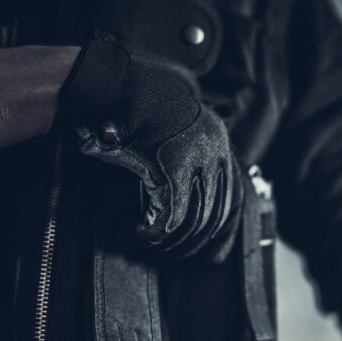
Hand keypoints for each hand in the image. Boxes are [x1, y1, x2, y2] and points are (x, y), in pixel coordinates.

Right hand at [59, 38, 241, 259]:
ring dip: (169, 243)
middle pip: (215, 215)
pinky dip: (152, 233)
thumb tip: (200, 219)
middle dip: (193, 244)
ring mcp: (195, 159)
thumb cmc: (132, 108)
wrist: (106, 83)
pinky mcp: (170, 168)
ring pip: (194, 222)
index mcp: (219, 141)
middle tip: (169, 256)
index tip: (215, 257)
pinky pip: (170, 218)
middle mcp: (215, 150)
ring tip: (145, 243)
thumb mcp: (172, 134)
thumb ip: (191, 167)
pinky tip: (134, 234)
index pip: (235, 198)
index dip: (225, 233)